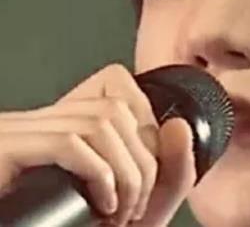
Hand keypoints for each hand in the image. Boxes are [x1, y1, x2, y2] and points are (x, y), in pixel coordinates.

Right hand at [0, 64, 196, 226]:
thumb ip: (167, 168)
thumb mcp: (132, 202)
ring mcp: (18, 133)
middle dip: (143, 162)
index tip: (147, 176)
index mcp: (63, 124)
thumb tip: (178, 125)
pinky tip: (103, 208)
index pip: (118, 88)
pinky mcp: (5, 152)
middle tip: (136, 207)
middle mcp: (39, 121)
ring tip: (120, 213)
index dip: (148, 129)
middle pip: (116, 109)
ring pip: (98, 123)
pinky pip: (68, 144)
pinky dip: (100, 176)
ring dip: (126, 174)